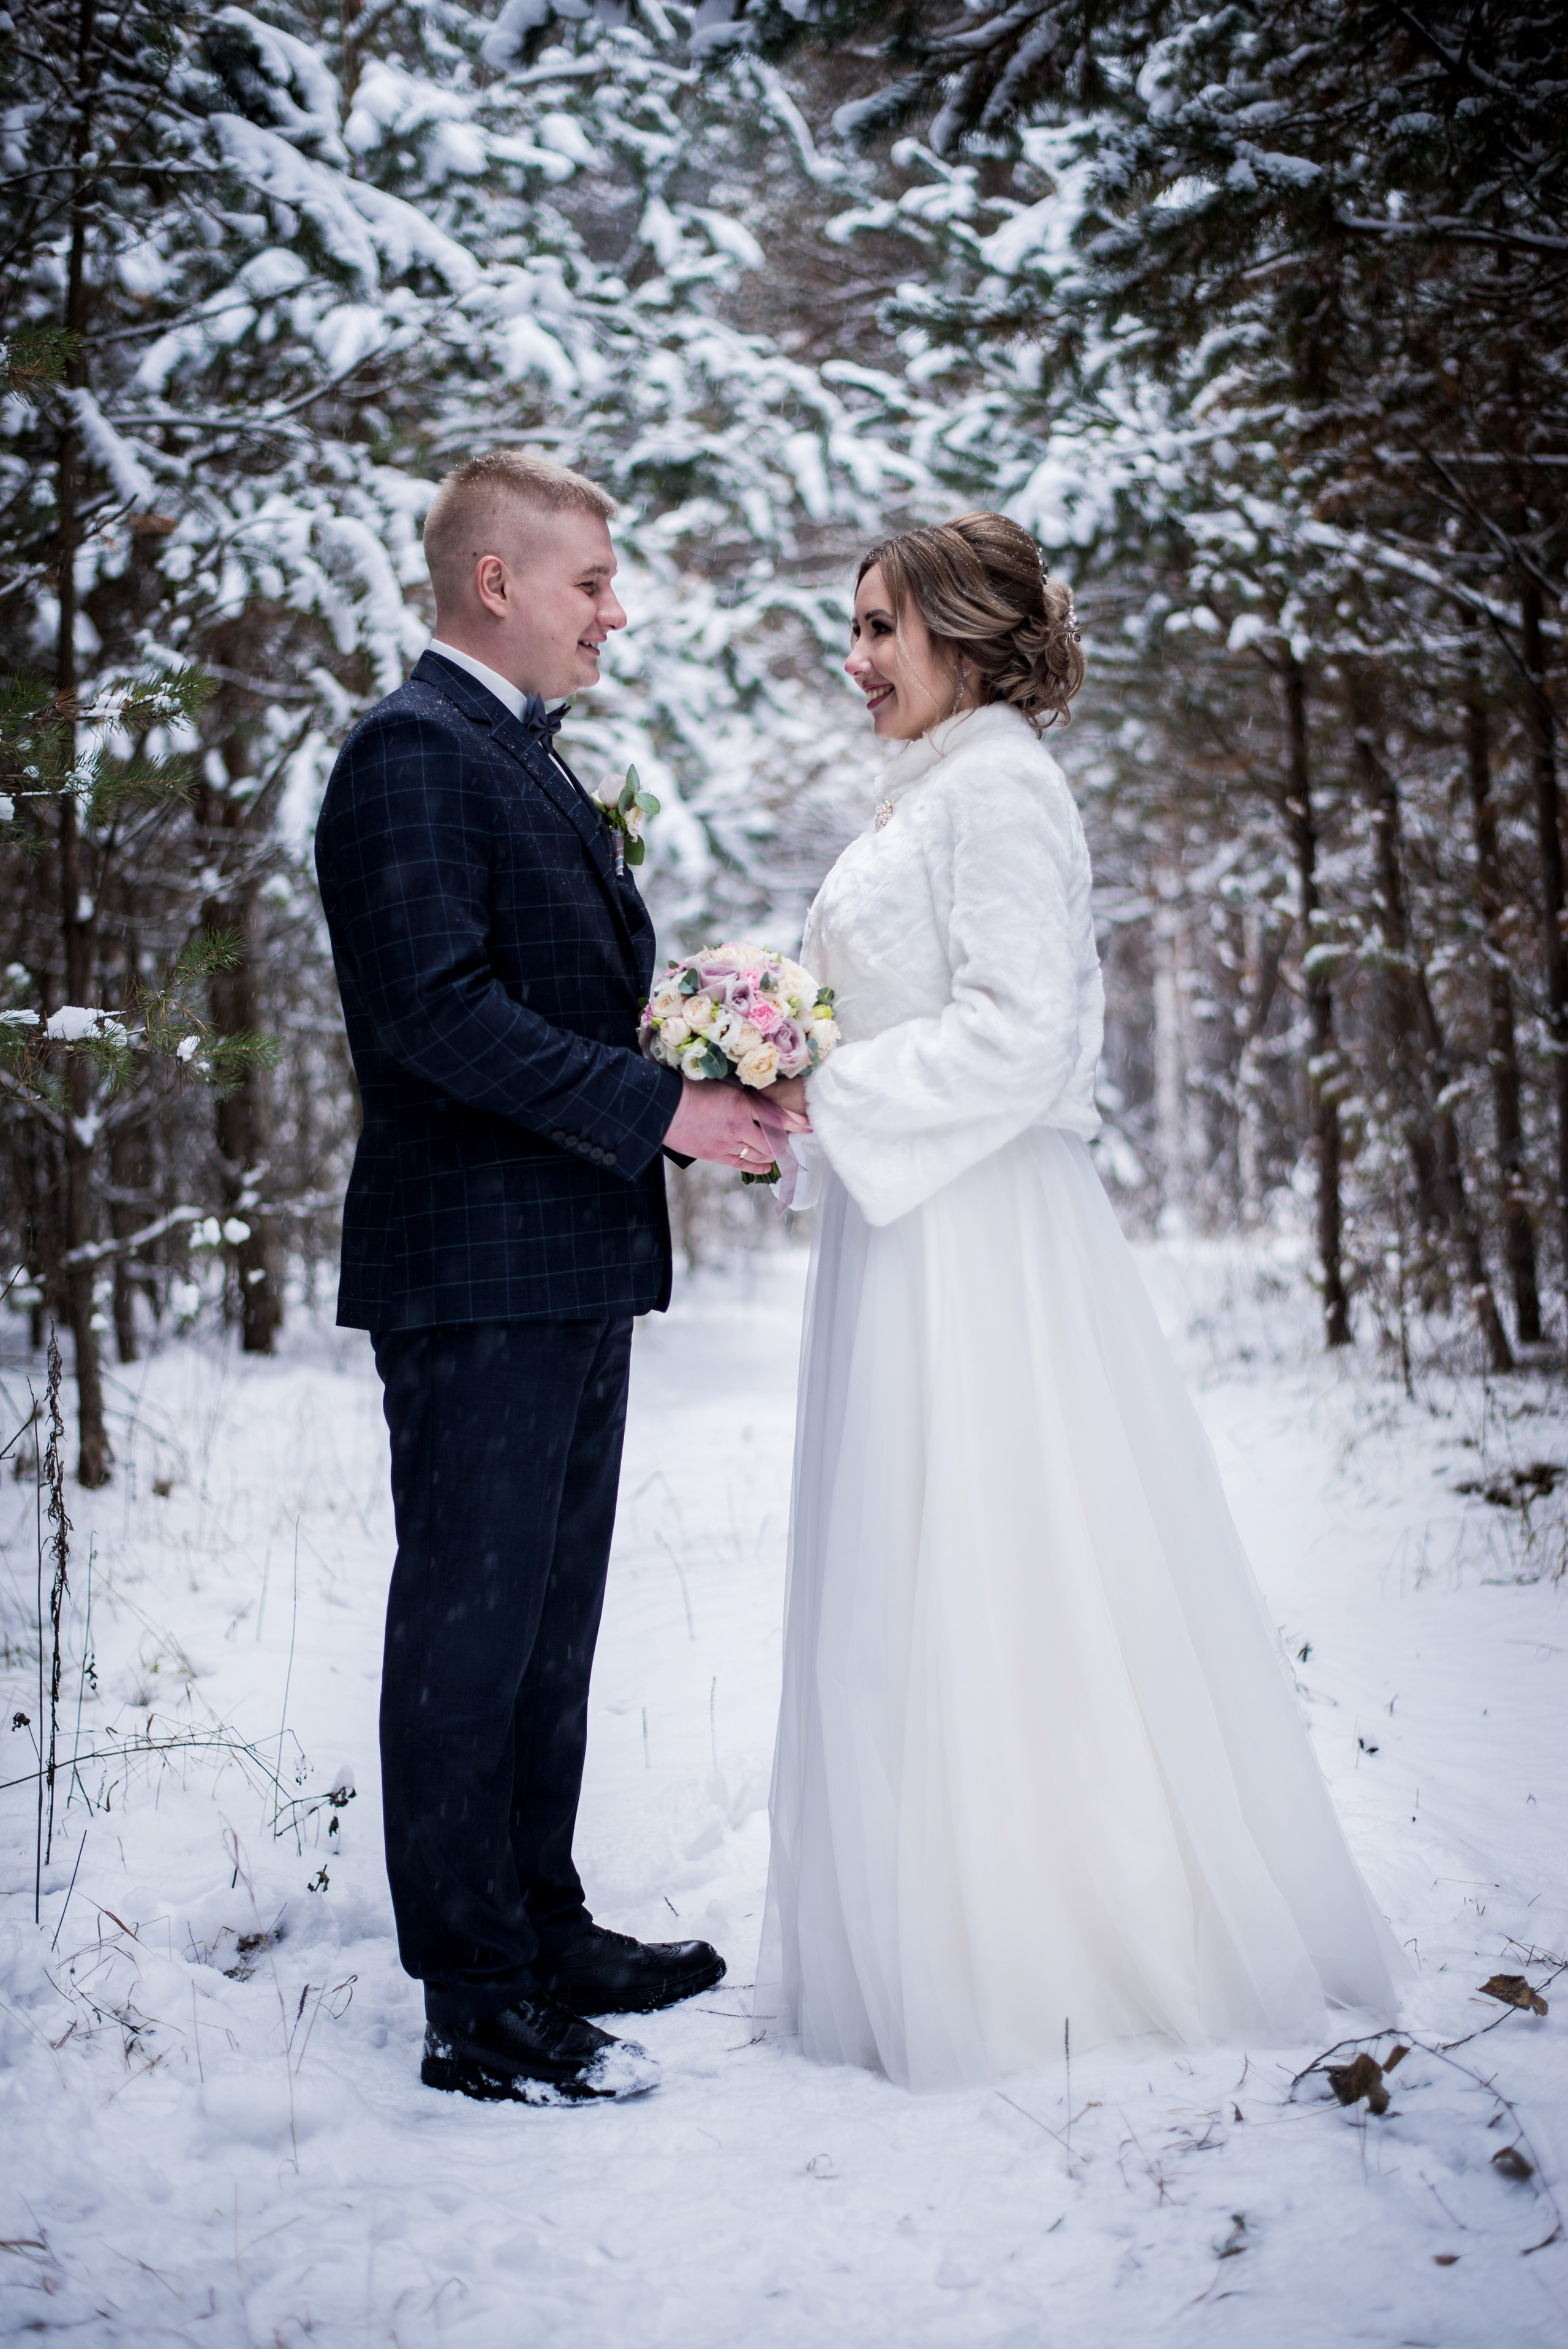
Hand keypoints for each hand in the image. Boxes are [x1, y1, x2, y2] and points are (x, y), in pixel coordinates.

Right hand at [664, 1077, 801, 1171]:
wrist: (663, 1106)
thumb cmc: (688, 1090)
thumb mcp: (722, 1087)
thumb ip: (742, 1097)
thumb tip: (759, 1105)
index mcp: (742, 1102)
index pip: (777, 1115)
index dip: (795, 1122)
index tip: (808, 1125)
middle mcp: (740, 1124)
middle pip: (773, 1139)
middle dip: (784, 1141)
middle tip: (790, 1141)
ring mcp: (729, 1142)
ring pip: (761, 1153)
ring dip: (773, 1154)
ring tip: (778, 1153)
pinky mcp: (717, 1155)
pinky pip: (744, 1164)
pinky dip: (759, 1167)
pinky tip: (766, 1166)